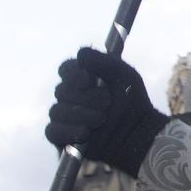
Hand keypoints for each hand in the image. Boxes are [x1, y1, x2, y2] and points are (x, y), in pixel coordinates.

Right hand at [46, 47, 169, 177]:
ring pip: (57, 111)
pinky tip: (85, 133)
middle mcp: (70, 96)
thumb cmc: (132, 103)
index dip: (72, 73)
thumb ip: (103, 62)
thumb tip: (81, 53)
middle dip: (86, 97)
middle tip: (107, 102)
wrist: (137, 134)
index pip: (65, 69)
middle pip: (62, 91)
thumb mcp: (124, 76)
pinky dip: (67, 132)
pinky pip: (52, 131)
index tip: (87, 79)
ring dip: (82, 114)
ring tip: (102, 119)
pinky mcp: (61, 137)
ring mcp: (64, 116)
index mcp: (82, 79)